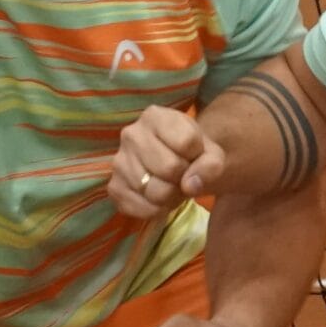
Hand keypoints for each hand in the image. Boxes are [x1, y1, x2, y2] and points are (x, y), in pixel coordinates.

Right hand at [110, 106, 224, 219]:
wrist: (170, 164)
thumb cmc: (190, 153)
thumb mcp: (210, 152)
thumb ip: (211, 164)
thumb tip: (190, 185)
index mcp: (154, 116)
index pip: (187, 142)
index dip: (198, 155)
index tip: (193, 154)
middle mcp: (131, 134)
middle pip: (170, 168)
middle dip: (184, 178)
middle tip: (183, 176)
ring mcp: (119, 161)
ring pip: (156, 192)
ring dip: (172, 196)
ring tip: (172, 186)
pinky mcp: (114, 188)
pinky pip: (143, 209)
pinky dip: (158, 210)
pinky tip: (159, 198)